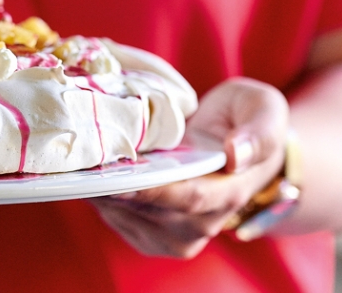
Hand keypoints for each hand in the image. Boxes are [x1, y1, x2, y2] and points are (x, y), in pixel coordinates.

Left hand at [88, 77, 288, 257]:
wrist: (238, 148)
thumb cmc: (248, 121)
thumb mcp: (263, 108)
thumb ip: (259, 130)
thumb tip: (236, 154)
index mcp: (230, 192)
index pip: (188, 199)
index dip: (152, 191)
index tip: (119, 179)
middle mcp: (203, 223)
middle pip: (148, 211)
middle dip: (112, 189)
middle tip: (80, 165)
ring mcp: (176, 235)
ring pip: (126, 218)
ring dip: (99, 194)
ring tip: (78, 166)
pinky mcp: (151, 234)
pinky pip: (117, 220)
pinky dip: (97, 199)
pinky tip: (87, 175)